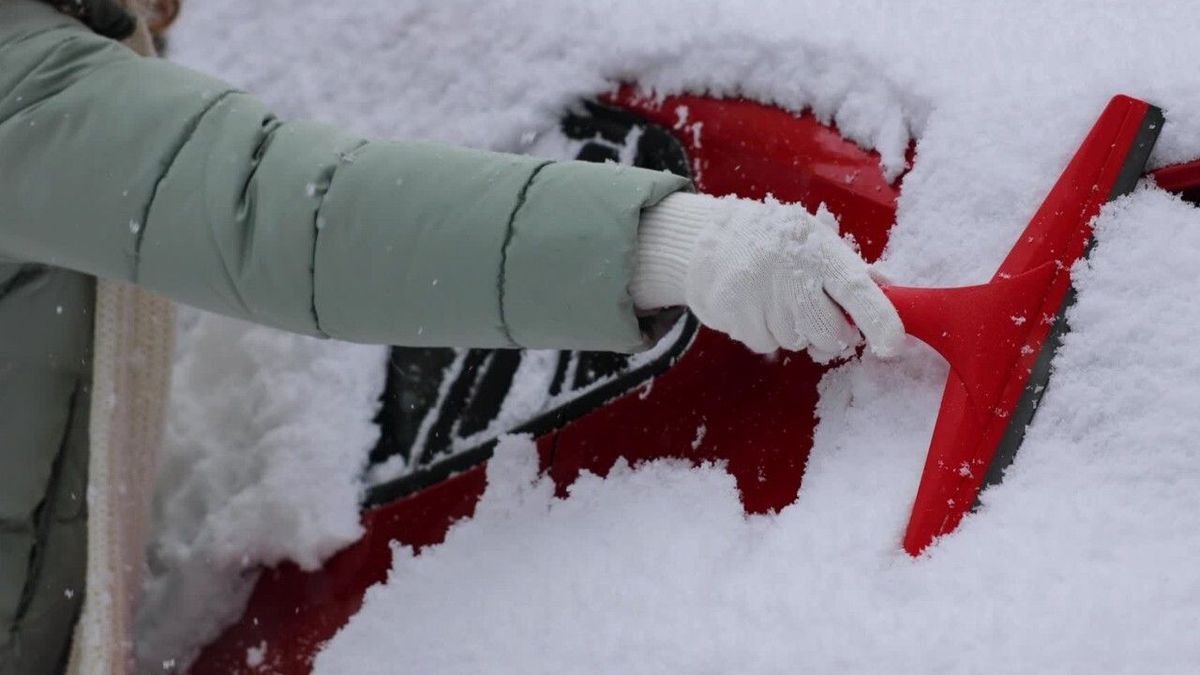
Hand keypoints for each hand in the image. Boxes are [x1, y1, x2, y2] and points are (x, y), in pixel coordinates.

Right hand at [632, 193, 903, 359]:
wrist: (707, 239)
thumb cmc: (773, 240)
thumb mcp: (813, 240)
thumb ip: (848, 269)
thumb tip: (888, 288)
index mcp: (819, 252)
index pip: (857, 290)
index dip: (880, 320)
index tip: (892, 344)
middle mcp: (792, 275)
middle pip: (831, 334)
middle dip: (831, 334)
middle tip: (815, 310)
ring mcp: (762, 298)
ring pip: (798, 342)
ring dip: (794, 330)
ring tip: (775, 299)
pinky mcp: (737, 318)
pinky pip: (768, 345)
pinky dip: (766, 333)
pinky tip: (755, 307)